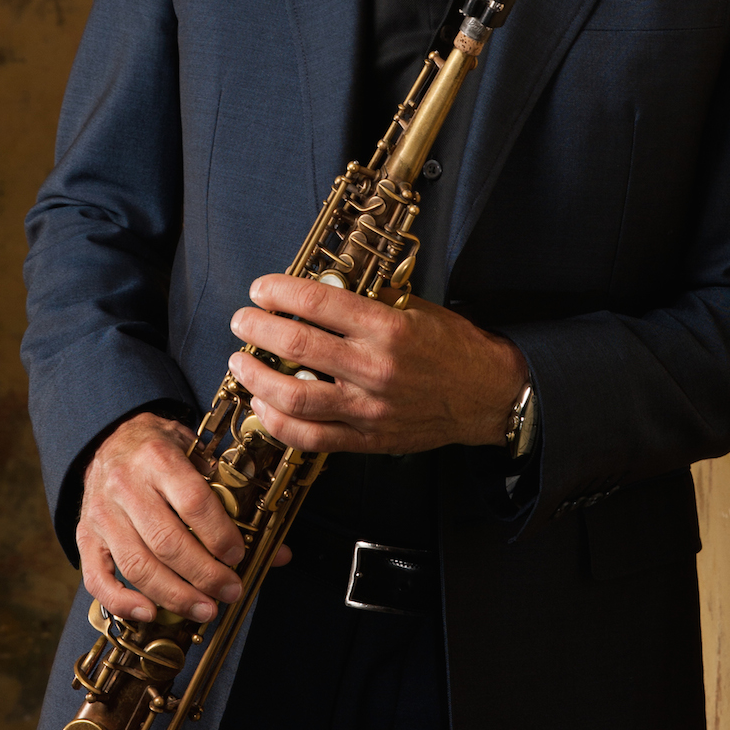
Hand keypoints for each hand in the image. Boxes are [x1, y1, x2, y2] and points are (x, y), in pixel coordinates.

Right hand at [77, 410, 290, 626]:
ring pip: (137, 565)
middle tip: (230, 591)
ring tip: (204, 608)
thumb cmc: (161, 451)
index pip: (194, 503)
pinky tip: (149, 613)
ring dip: (175, 595)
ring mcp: (102, 514)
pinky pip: (97, 578)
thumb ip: (234, 501)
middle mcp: (125, 485)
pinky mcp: (85, 536)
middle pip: (167, 541)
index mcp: (158, 458)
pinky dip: (122, 601)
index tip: (239, 557)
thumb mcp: (200, 458)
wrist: (110, 438)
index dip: (220, 536)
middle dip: (205, 575)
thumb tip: (277, 552)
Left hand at [227, 275, 528, 456]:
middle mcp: (375, 369)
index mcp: (388, 328)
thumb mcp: (416, 308)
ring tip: (241, 363)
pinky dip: (278, 423)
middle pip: (297, 345)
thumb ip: (368, 301)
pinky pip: (310, 437)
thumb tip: (316, 291)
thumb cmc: (454, 348)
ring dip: (257, 378)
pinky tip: (263, 406)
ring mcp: (369, 409)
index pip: (318, 303)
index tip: (260, 289)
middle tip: (241, 320)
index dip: (279, 292)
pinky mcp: (367, 439)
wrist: (488, 396)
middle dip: (258, 330)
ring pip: (295, 396)